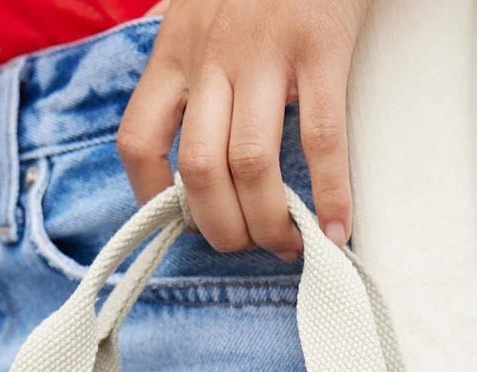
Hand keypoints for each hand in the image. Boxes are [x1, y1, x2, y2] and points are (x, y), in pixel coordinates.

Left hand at [119, 0, 371, 258]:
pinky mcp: (321, 48)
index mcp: (176, 49)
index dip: (152, 197)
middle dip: (224, 227)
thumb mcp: (203, 9)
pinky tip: (338, 228)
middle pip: (199, 169)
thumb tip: (189, 128)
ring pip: (251, 164)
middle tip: (251, 243)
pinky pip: (321, 140)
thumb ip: (191, 61)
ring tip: (290, 242)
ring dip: (269, 221)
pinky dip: (331, 196)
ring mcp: (266, 52)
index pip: (138, 140)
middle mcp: (212, 54)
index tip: (185, 222)